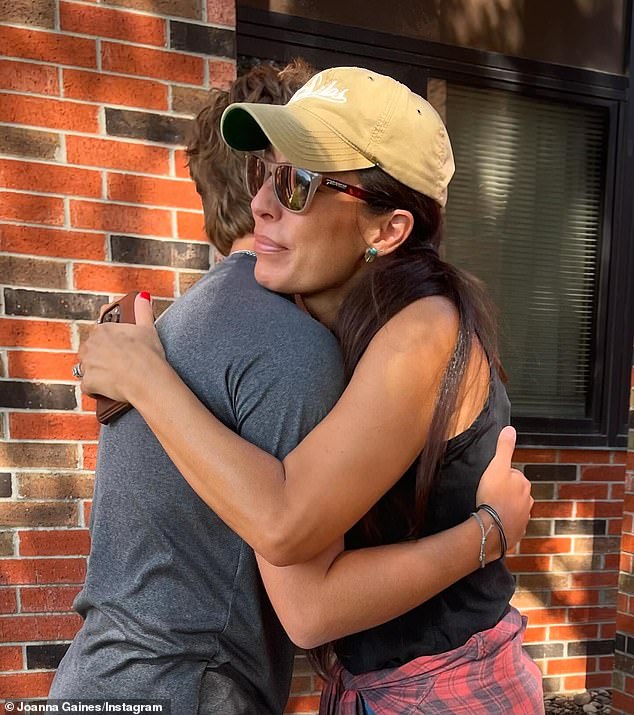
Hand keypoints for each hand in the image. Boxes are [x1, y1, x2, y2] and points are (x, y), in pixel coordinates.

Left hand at [79, 293, 164, 402]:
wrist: (148, 380)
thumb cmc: (149, 354)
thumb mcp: (148, 328)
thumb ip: (142, 309)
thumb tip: (142, 295)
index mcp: (102, 329)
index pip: (99, 333)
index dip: (110, 342)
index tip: (119, 349)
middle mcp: (90, 345)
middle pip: (90, 350)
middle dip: (101, 357)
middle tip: (119, 364)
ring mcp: (87, 364)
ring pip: (86, 368)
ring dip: (96, 372)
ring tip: (115, 376)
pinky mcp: (88, 382)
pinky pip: (88, 386)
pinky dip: (96, 389)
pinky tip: (109, 388)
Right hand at [475, 426, 532, 553]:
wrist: (493, 526)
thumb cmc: (494, 495)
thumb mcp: (496, 466)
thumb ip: (504, 448)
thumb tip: (510, 429)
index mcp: (523, 483)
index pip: (513, 475)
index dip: (501, 476)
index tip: (491, 480)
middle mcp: (527, 499)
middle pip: (515, 491)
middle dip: (504, 492)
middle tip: (489, 493)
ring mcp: (524, 516)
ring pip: (514, 507)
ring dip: (505, 507)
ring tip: (491, 508)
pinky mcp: (517, 530)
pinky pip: (511, 522)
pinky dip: (505, 521)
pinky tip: (495, 521)